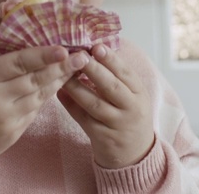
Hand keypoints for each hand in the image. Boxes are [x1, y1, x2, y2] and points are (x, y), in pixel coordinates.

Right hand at [0, 24, 89, 156]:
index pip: (17, 64)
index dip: (42, 55)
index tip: (62, 47)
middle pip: (35, 79)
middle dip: (61, 67)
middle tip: (83, 56)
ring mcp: (8, 118)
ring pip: (40, 96)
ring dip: (60, 81)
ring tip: (77, 68)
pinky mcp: (14, 132)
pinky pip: (36, 111)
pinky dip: (48, 97)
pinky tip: (59, 85)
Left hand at [57, 44, 154, 168]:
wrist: (135, 152)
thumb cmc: (128, 114)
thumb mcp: (131, 95)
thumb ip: (116, 77)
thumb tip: (92, 49)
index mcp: (139, 93)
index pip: (126, 73)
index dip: (111, 59)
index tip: (97, 46)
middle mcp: (131, 108)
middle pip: (111, 87)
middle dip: (94, 70)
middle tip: (78, 56)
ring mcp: (117, 124)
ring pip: (94, 104)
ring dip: (76, 87)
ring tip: (62, 73)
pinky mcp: (103, 137)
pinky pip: (84, 119)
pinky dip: (71, 105)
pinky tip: (59, 93)